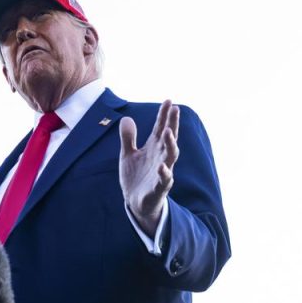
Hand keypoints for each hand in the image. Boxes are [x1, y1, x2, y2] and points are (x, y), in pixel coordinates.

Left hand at [119, 100, 178, 234]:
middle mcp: (161, 157)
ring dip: (170, 144)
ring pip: (170, 156)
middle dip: (172, 124)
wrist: (135, 202)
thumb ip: (128, 137)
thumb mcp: (128, 154)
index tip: (168, 100)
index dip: (164, 115)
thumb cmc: (136, 176)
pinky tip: (161, 166)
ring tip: (168, 132)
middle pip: (169, 138)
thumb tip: (126, 118)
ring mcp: (161, 171)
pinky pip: (164, 179)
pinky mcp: (158, 187)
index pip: (160, 128)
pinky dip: (164, 173)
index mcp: (154, 148)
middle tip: (175, 109)